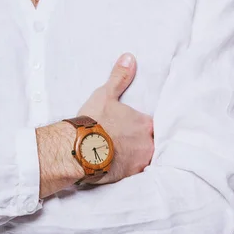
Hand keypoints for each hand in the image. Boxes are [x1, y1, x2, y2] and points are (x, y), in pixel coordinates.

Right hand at [78, 53, 153, 183]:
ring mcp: (140, 162)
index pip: (153, 125)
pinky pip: (132, 173)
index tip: (133, 127)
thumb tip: (129, 58)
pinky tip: (117, 167)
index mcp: (145, 124)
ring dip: (135, 157)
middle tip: (126, 142)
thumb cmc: (94, 121)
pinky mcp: (129, 176)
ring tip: (121, 155)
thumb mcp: (105, 95)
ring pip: (144, 159)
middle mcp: (148, 144)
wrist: (80, 149)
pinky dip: (126, 169)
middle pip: (152, 144)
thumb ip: (119, 77)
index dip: (143, 126)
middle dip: (141, 143)